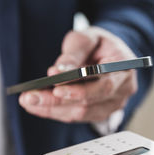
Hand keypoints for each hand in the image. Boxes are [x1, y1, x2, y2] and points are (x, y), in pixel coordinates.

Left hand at [19, 27, 137, 122]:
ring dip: (52, 109)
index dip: (78, 88)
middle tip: (30, 97)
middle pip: (89, 103)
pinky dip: (56, 111)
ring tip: (28, 100)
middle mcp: (123, 90)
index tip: (54, 84)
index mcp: (124, 68)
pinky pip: (78, 116)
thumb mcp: (87, 38)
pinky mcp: (101, 112)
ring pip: (81, 114)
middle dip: (57, 101)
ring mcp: (113, 104)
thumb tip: (57, 71)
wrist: (111, 54)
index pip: (103, 84)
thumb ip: (74, 53)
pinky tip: (38, 105)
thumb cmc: (100, 44)